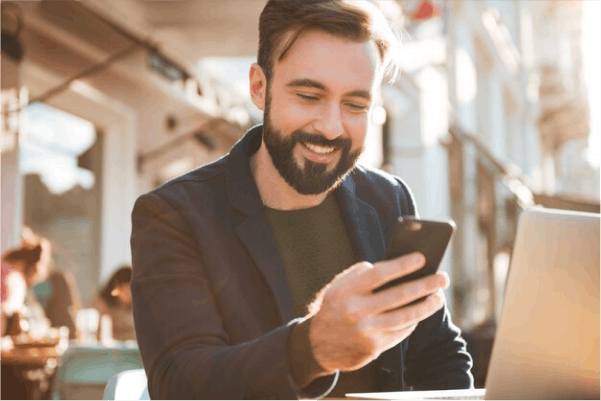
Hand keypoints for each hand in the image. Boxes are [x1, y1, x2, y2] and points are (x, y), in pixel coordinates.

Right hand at [307, 252, 448, 374]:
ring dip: (426, 306)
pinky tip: (422, 312)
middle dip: (425, 285)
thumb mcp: (339, 286)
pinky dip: (413, 321)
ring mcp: (366, 332)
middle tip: (443, 278)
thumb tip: (396, 266)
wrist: (317, 345)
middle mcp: (356, 312)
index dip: (402, 265)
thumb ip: (362, 274)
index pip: (379, 274)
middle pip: (398, 296)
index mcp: (346, 291)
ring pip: (405, 317)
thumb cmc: (335, 306)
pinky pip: (401, 332)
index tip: (422, 258)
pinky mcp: (374, 348)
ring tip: (438, 297)